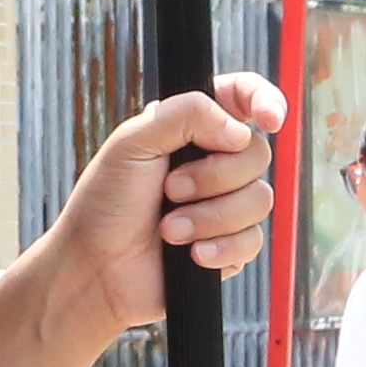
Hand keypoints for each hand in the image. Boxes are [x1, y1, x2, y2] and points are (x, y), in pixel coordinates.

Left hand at [49, 76, 290, 336]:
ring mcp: (224, 204)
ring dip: (210, 217)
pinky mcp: (230, 246)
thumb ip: (185, 115)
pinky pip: (252, 240)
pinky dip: (220, 247)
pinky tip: (190, 255)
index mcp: (191, 126)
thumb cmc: (105, 202)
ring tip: (168, 229)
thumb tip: (241, 132)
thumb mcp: (133, 142)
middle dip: (213, 177)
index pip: (242, 98)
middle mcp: (213, 161)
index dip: (264, 101)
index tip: (269, 120)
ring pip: (260, 199)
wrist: (96, 268)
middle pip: (258, 153)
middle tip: (169, 189)